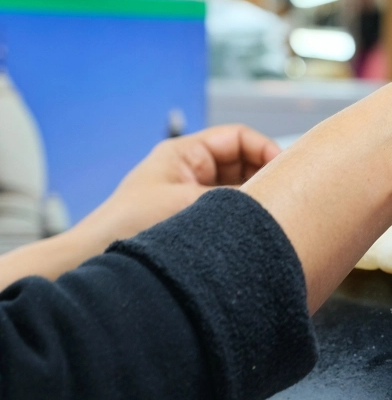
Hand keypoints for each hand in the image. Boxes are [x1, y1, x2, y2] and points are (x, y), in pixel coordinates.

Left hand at [0, 125, 279, 290]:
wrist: (93, 260)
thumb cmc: (131, 228)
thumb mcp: (192, 207)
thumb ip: (237, 202)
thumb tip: (279, 204)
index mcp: (184, 153)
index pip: (239, 138)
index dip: (268, 151)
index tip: (288, 174)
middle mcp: (189, 171)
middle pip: (244, 164)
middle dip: (267, 178)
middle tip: (289, 198)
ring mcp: (191, 198)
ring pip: (240, 191)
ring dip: (258, 203)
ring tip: (275, 219)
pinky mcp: (192, 224)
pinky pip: (229, 216)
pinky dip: (246, 223)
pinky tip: (257, 237)